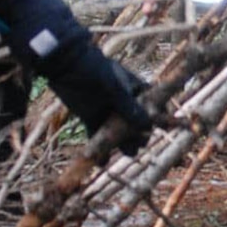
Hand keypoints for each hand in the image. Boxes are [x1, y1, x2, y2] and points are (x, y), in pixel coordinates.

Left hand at [37, 37, 153, 150]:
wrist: (66, 66)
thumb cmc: (95, 71)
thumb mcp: (114, 87)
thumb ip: (129, 106)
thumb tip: (147, 125)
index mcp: (136, 91)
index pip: (154, 107)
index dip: (158, 119)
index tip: (160, 129)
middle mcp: (125, 105)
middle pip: (138, 127)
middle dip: (139, 137)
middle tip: (135, 141)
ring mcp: (109, 114)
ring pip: (121, 135)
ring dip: (122, 146)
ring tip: (121, 150)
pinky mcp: (93, 120)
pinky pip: (100, 138)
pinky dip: (101, 150)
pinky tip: (102, 160)